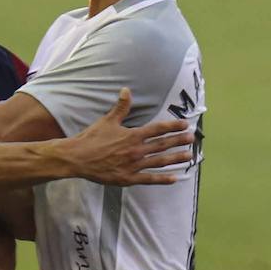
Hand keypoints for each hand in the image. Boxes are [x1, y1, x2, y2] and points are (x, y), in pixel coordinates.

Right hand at [69, 89, 192, 184]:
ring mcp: (134, 165)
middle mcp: (136, 150)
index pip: (158, 129)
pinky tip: (174, 178)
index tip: (185, 124)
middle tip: (192, 138)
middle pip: (162, 145)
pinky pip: (149, 179)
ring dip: (175, 158)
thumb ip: (121, 106)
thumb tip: (126, 90)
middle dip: (179, 141)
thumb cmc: (91, 138)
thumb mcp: (107, 120)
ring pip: (160, 162)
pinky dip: (162, 179)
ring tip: (189, 156)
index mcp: (133, 135)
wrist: (78, 158)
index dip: (173, 126)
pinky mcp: (128, 178)